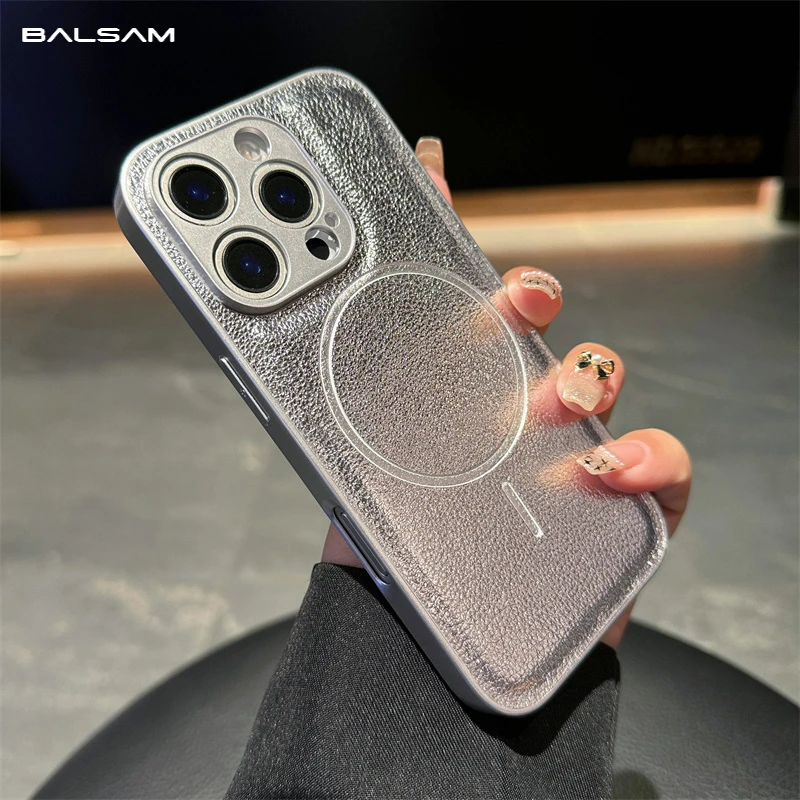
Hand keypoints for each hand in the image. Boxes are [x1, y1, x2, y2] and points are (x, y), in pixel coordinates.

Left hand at [322, 137, 690, 649]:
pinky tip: (607, 469)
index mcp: (437, 392)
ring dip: (587, 369)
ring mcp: (564, 450)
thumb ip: (305, 400)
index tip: (428, 165)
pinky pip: (661, 461)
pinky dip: (647, 454)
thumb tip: (249, 329)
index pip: (441, 297)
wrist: (432, 667)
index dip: (442, 225)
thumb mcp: (337, 469)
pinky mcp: (619, 502)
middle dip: (526, 293)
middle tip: (515, 296)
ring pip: (598, 375)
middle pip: (531, 325)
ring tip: (557, 398)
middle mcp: (501, 411)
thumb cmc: (388, 566)